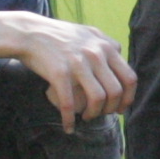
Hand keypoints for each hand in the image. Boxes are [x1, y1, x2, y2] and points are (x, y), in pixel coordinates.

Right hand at [0, 10, 137, 129]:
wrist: (29, 32)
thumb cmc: (59, 36)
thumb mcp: (88, 34)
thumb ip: (105, 44)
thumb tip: (119, 55)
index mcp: (106, 46)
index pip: (129, 78)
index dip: (128, 98)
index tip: (120, 108)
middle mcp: (96, 54)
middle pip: (116, 91)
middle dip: (111, 109)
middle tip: (102, 114)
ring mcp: (78, 63)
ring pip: (98, 99)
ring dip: (94, 114)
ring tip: (86, 117)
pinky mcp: (59, 73)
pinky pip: (69, 103)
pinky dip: (70, 119)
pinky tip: (68, 126)